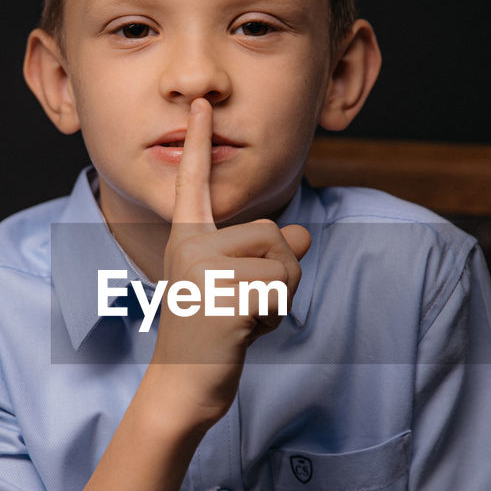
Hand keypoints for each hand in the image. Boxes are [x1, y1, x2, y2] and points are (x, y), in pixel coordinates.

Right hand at [148, 97, 310, 429]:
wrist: (184, 384)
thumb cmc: (213, 336)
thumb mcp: (244, 286)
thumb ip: (271, 255)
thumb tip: (306, 234)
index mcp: (188, 239)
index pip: (195, 184)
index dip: (200, 144)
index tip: (202, 106)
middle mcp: (191, 246)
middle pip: (271, 233)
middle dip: (279, 273)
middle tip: (242, 307)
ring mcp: (204, 269)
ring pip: (284, 258)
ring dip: (281, 295)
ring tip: (243, 317)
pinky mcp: (224, 294)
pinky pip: (282, 286)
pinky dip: (276, 313)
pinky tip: (244, 331)